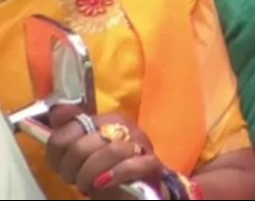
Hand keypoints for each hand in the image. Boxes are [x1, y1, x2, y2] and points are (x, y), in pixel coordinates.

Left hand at [45, 107, 162, 199]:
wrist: (133, 190)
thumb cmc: (103, 170)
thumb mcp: (80, 153)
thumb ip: (68, 133)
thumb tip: (56, 110)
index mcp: (106, 119)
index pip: (73, 126)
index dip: (59, 150)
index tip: (61, 165)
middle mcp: (124, 127)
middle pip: (86, 143)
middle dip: (72, 168)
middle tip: (74, 179)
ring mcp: (140, 144)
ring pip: (111, 151)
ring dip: (90, 175)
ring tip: (89, 185)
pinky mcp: (152, 164)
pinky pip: (133, 164)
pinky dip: (116, 174)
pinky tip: (105, 183)